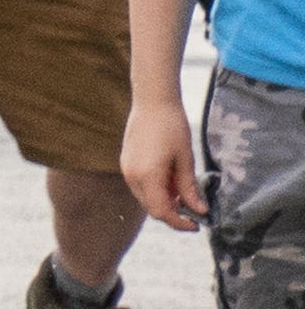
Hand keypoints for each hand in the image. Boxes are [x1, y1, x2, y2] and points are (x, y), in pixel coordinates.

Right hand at [130, 93, 206, 230]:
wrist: (152, 101)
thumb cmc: (172, 127)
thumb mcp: (186, 159)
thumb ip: (189, 188)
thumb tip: (199, 211)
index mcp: (147, 176)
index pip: (161, 212)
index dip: (179, 223)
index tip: (197, 225)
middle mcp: (132, 175)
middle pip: (151, 208)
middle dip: (173, 213)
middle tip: (194, 210)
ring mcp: (127, 168)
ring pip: (145, 198)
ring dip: (164, 202)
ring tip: (183, 192)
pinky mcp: (126, 162)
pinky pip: (141, 186)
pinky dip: (156, 190)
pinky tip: (171, 180)